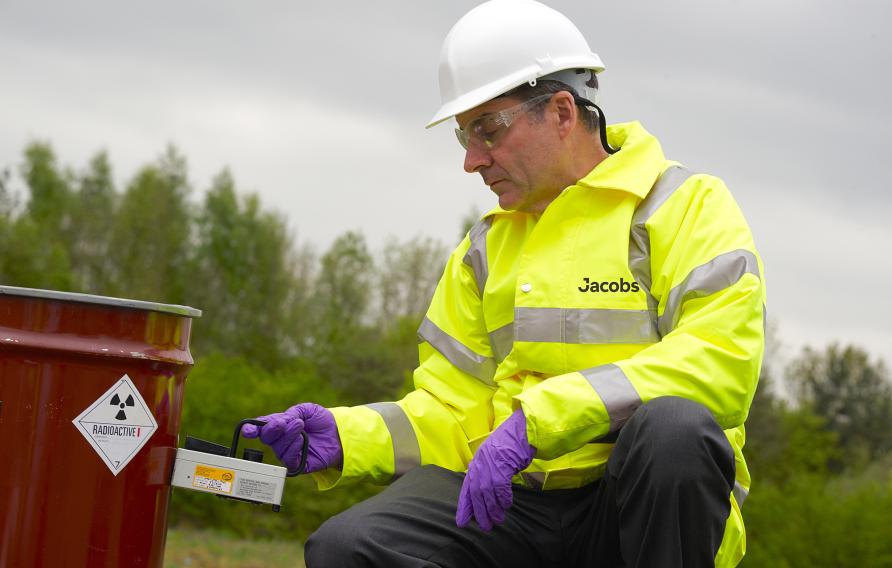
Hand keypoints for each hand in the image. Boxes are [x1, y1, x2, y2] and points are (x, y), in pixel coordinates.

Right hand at [242, 403, 342, 472]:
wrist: (339, 433)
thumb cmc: (322, 421)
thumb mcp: (307, 410)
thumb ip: (292, 413)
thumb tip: (279, 421)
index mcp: (279, 426)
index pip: (261, 428)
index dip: (252, 429)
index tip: (248, 430)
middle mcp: (281, 441)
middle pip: (267, 438)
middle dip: (271, 430)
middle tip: (282, 422)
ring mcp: (288, 453)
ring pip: (278, 448)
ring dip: (287, 435)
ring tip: (300, 426)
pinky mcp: (297, 464)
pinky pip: (288, 459)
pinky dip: (293, 447)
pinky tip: (301, 439)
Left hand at [456, 409, 534, 531]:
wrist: (522, 429)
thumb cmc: (510, 443)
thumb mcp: (493, 457)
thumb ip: (487, 472)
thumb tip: (485, 492)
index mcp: (476, 463)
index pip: (466, 488)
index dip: (464, 506)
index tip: (461, 521)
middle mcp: (480, 464)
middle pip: (475, 494)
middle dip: (479, 512)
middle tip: (485, 526)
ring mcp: (490, 464)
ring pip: (487, 493)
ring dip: (493, 509)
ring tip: (498, 520)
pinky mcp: (502, 465)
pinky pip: (500, 487)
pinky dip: (504, 498)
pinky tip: (507, 505)